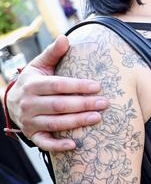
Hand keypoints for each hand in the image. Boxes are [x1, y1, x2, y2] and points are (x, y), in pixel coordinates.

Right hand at [9, 36, 105, 151]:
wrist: (12, 102)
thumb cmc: (34, 81)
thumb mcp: (39, 65)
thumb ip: (53, 53)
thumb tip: (65, 38)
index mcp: (33, 85)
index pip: (57, 85)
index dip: (77, 86)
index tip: (97, 86)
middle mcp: (29, 104)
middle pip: (59, 105)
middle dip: (83, 104)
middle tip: (104, 103)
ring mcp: (30, 121)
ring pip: (55, 123)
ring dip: (77, 122)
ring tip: (97, 118)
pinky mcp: (32, 135)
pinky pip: (44, 143)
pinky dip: (58, 146)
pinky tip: (74, 145)